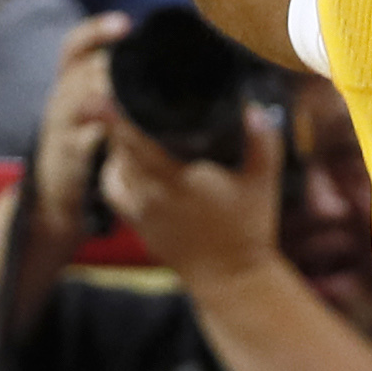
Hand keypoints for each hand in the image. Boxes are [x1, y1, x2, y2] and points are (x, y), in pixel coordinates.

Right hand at [27, 13, 128, 237]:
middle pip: (84, 70)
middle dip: (112, 67)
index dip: (96, 31)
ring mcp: (60, 128)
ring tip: (136, 95)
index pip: (75, 47)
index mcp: (68, 84)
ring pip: (81, 99)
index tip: (125, 23)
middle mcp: (60, 100)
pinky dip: (106, 132)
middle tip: (144, 68)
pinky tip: (127, 131)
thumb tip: (156, 61)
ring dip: (110, 94)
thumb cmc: (83, 146)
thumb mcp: (94, 110)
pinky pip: (86, 139)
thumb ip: (115, 87)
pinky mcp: (66, 157)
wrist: (54, 197)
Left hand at [100, 102, 286, 298]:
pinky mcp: (138, 226)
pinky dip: (116, 170)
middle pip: (118, 148)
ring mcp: (140, 213)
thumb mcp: (263, 183)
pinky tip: (129, 157)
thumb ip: (262, 142)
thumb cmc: (248, 230)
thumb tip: (254, 108)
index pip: (133, 141)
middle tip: (120, 93)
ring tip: (127, 120)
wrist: (231, 281)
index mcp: (175, 181)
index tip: (108, 89)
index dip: (117, 114)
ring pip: (114, 167)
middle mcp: (150, 196)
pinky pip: (114, 190)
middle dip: (114, 119)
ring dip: (116, 144)